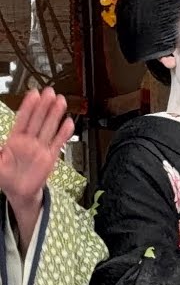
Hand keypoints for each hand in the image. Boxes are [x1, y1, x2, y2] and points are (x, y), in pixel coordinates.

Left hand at [0, 87, 74, 209]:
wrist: (19, 192)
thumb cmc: (6, 177)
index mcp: (14, 140)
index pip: (23, 119)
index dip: (28, 107)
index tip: (33, 94)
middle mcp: (29, 141)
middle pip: (38, 120)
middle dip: (44, 106)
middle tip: (50, 92)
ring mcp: (40, 148)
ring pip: (49, 127)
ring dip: (55, 114)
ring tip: (61, 101)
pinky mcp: (50, 157)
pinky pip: (58, 143)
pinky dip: (64, 133)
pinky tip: (68, 123)